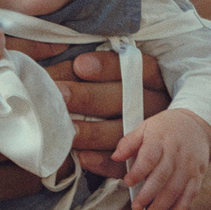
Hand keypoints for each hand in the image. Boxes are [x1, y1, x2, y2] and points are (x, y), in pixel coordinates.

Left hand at [47, 50, 171, 177]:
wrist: (153, 133)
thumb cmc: (108, 85)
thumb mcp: (109, 62)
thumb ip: (86, 54)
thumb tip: (56, 44)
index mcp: (151, 77)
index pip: (138, 68)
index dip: (109, 66)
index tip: (79, 65)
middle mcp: (154, 104)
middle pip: (124, 99)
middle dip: (88, 97)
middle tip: (57, 95)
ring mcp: (149, 135)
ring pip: (122, 133)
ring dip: (92, 132)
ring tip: (64, 129)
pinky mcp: (139, 160)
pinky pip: (125, 165)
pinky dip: (103, 162)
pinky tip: (82, 157)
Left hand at [112, 110, 210, 209]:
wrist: (195, 125)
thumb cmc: (165, 128)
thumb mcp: (144, 127)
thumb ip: (129, 142)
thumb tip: (115, 156)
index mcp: (160, 139)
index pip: (149, 157)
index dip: (138, 171)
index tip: (128, 182)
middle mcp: (176, 153)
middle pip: (162, 176)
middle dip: (148, 194)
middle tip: (136, 207)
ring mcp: (189, 164)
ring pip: (176, 187)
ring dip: (162, 205)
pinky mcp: (198, 174)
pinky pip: (192, 192)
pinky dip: (183, 206)